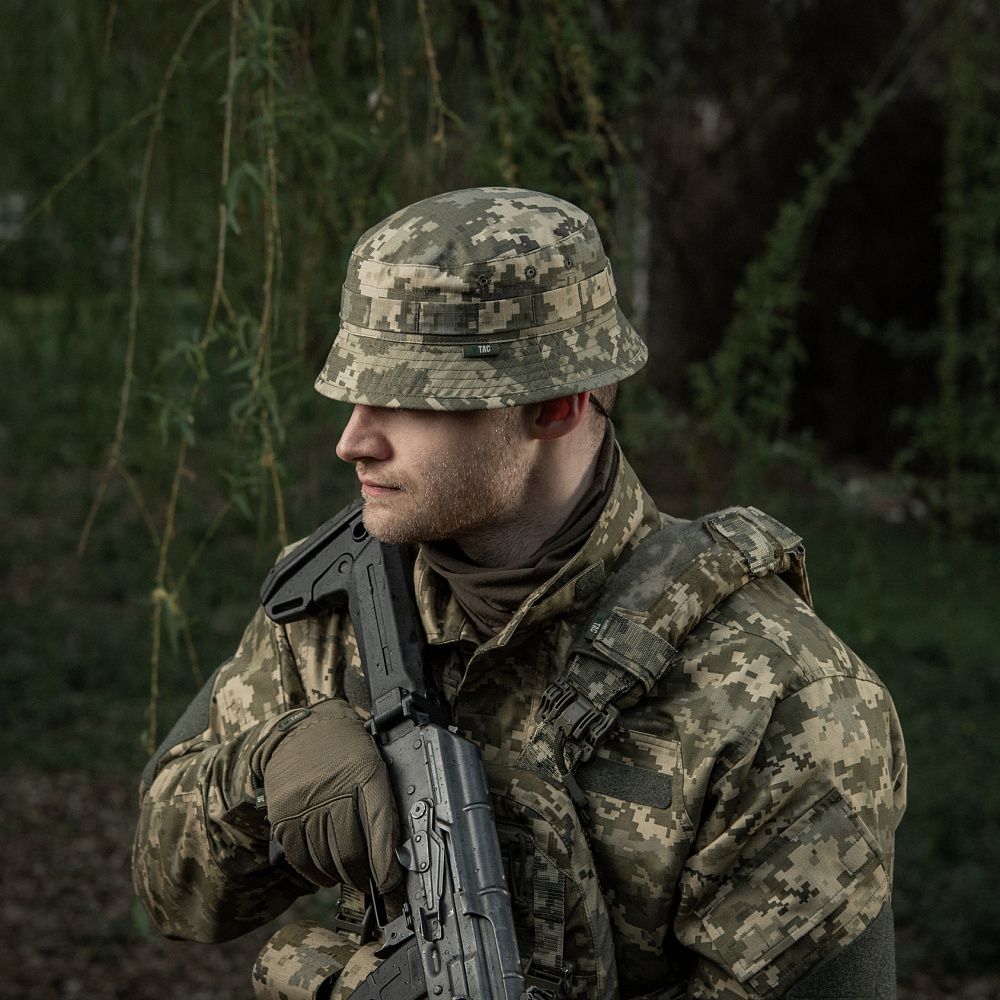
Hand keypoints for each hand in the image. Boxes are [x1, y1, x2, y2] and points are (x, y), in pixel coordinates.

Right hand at [250, 699, 401, 892]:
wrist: (300, 728)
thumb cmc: (345, 748)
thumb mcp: (373, 760)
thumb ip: (382, 798)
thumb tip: (394, 848)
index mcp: (365, 770)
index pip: (380, 823)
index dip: (386, 860)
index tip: (390, 882)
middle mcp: (334, 787)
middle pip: (351, 849)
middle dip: (365, 875)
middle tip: (371, 883)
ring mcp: (304, 803)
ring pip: (326, 858)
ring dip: (341, 877)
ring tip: (351, 878)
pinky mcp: (282, 815)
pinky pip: (300, 857)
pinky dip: (315, 873)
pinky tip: (326, 874)